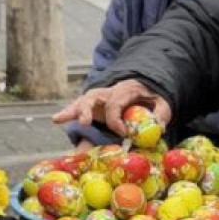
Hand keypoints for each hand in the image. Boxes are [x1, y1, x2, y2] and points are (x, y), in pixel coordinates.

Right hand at [53, 81, 172, 136]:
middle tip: (84, 123)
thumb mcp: (162, 102)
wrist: (144, 86)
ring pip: (82, 101)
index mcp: (124, 90)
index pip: (115, 103)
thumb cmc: (150, 96)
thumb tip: (160, 127)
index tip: (123, 133)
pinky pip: (79, 107)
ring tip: (58, 119)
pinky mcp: (94, 105)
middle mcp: (108, 92)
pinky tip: (57, 119)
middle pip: (93, 96)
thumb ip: (161, 113)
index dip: (116, 119)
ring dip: (71, 110)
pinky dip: (69, 112)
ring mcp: (99, 98)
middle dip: (86, 109)